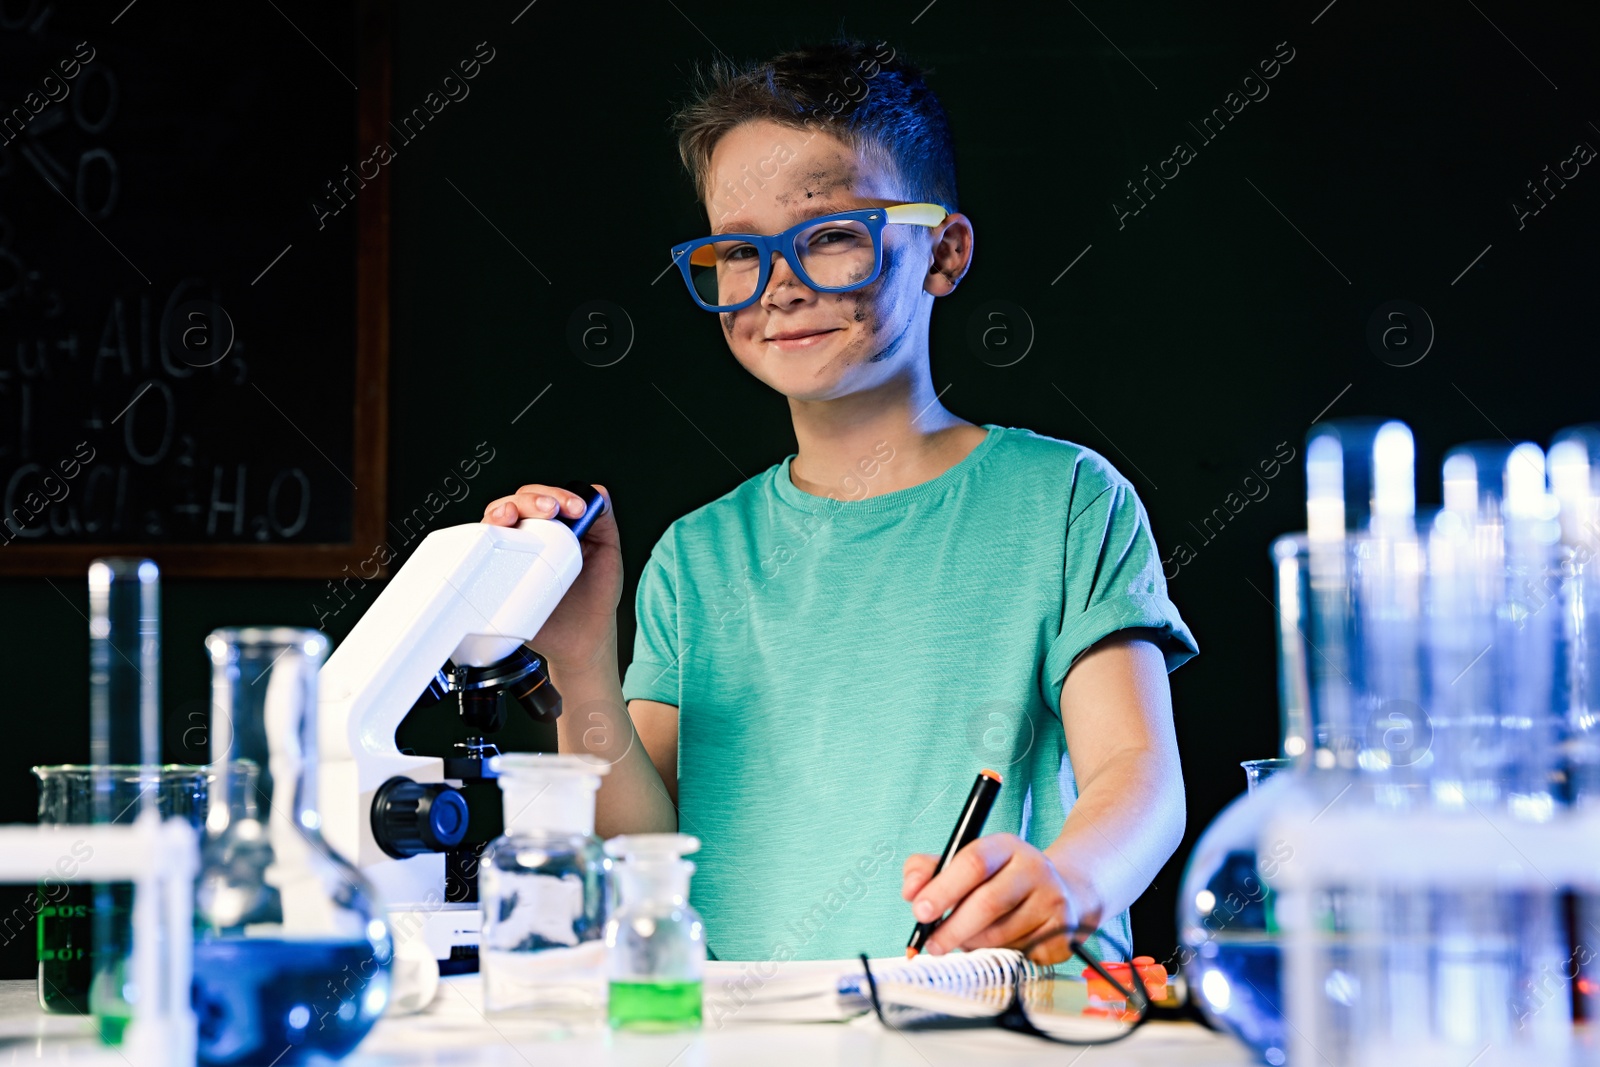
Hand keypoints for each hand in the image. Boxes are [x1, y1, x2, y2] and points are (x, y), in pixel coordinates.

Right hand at [481, 482, 621, 674]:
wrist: (583, 639)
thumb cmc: (595, 598)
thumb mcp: (608, 554)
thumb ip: (604, 522)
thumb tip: (598, 492)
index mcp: (556, 528)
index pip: (547, 497)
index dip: (557, 494)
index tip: (576, 508)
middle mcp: (531, 537)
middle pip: (520, 502)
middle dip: (532, 499)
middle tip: (552, 509)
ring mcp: (513, 555)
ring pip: (496, 519)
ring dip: (503, 509)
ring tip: (514, 515)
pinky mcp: (497, 576)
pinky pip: (482, 552)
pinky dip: (483, 537)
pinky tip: (497, 536)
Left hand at [901, 834, 1100, 964]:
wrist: (1065, 891)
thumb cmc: (1001, 879)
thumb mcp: (966, 862)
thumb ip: (929, 870)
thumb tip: (910, 892)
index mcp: (1006, 846)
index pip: (973, 862)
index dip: (942, 889)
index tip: (919, 911)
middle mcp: (1035, 868)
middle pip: (987, 902)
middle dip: (952, 928)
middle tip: (932, 944)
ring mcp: (1054, 901)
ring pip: (1000, 935)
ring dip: (974, 944)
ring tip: (966, 939)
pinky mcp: (1064, 933)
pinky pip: (1020, 954)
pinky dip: (999, 955)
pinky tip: (999, 943)